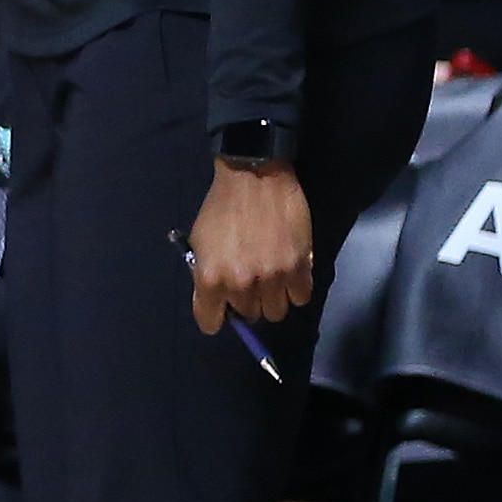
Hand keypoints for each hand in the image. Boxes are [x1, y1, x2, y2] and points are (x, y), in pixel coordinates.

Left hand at [188, 160, 313, 332]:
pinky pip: (301, 297)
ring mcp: (272, 278)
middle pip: (248, 316)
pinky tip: (289, 274)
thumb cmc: (221, 206)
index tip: (221, 309)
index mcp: (210, 279)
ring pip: (276, 312)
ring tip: (271, 278)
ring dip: (273, 298)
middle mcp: (241, 284)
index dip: (216, 316)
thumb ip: (207, 275)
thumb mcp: (199, 242)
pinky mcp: (299, 267)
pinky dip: (296, 290)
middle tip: (249, 281)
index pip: (210, 323)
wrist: (253, 177)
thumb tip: (220, 299)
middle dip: (247, 301)